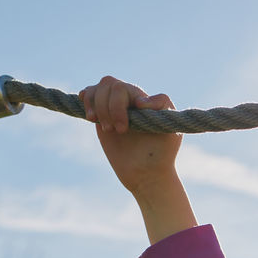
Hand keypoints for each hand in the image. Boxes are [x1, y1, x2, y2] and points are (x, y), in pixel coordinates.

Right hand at [80, 76, 181, 198]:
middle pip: (109, 84)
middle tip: (117, 131)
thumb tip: (139, 101)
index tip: (124, 129)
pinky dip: (86, 100)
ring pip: (98, 88)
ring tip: (106, 128)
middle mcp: (129, 99)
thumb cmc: (162, 153)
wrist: (146, 173)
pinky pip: (89, 95)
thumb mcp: (172, 130)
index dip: (118, 106)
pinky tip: (91, 115)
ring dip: (97, 106)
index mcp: (145, 100)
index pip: (125, 88)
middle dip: (108, 108)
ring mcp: (114, 106)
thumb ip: (163, 108)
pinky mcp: (102, 115)